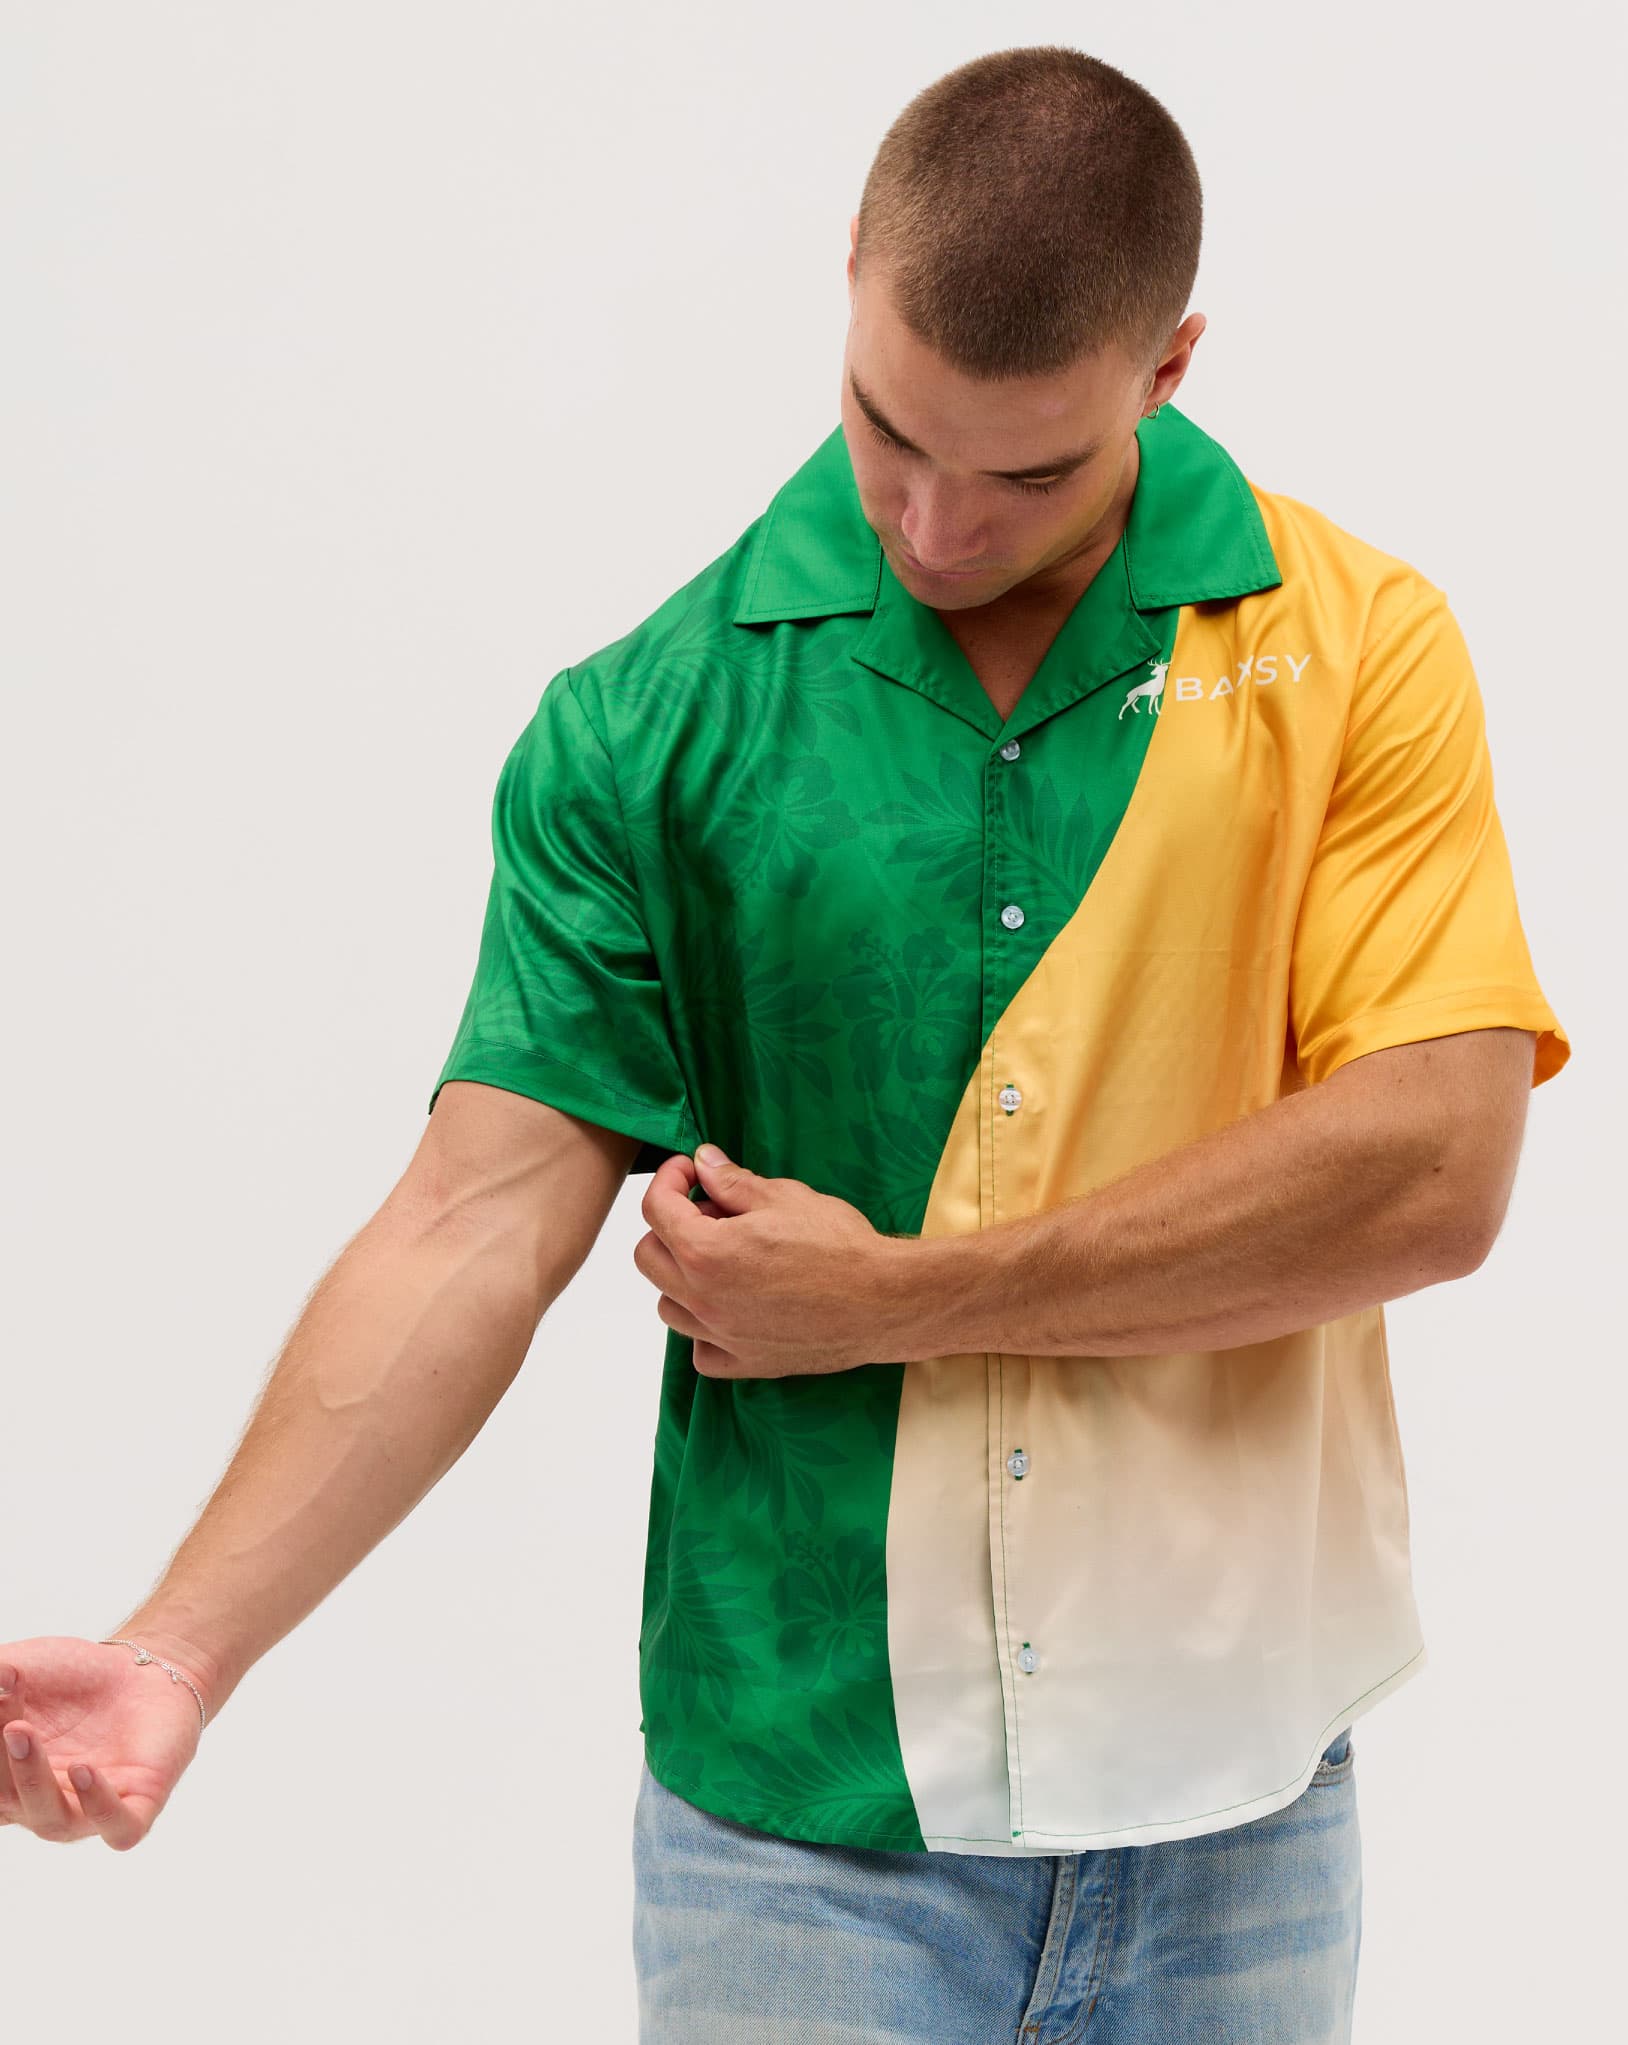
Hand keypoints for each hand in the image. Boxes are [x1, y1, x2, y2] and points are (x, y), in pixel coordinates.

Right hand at [0, 1634, 213, 1849]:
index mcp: (8, 1781)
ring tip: (25, 1735)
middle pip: (8, 1800)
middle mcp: (43, 1802)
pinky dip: (99, 1806)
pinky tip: (84, 1771)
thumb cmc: (73, 1675)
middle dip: (2, 1762)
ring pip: (52, 1820)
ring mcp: (89, 1809)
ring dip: (32, 1780)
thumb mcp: (19, 1668)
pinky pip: (119, 1827)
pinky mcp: (139, 1805)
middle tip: (11, 1723)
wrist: (143, 1667)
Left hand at [633, 1143, 908, 1377]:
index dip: (669, 1179)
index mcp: (705, 1252)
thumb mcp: (784, 1197)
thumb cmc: (839, 1246)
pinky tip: (732, 1308)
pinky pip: (701, 1351)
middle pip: (648, 1258)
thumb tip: (705, 1162)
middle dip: (668, 1227)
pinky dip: (705, 1330)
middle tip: (710, 1213)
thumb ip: (733, 1182)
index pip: (655, 1209)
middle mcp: (703, 1299)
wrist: (883, 1301)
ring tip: (722, 1259)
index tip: (690, 1171)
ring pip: (668, 1306)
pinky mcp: (745, 1363)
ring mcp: (721, 1336)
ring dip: (682, 1277)